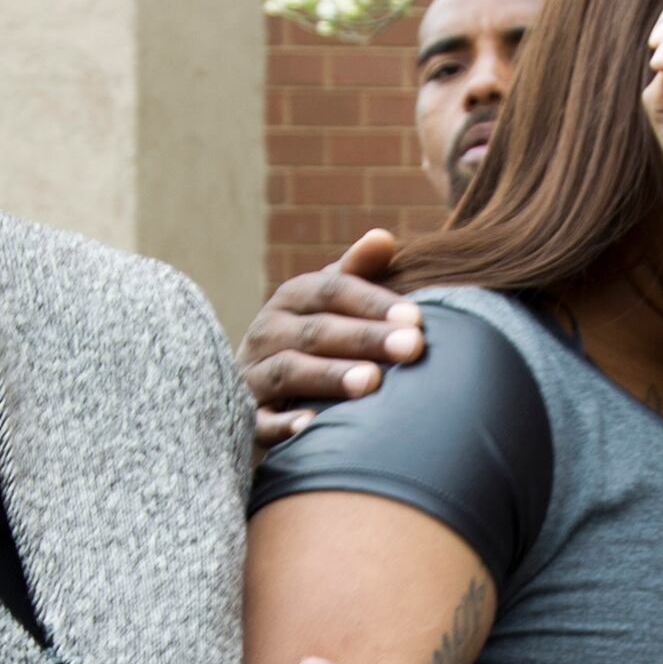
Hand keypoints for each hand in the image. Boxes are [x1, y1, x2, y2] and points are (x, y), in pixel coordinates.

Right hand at [245, 230, 425, 448]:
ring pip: (289, 370)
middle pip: (316, 330)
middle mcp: (267, 332)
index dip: (374, 302)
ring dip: (330, 375)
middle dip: (365, 337)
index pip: (332, 290)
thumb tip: (383, 237)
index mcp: (291, 299)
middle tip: (411, 347)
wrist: (256, 394)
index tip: (416, 318)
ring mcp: (253, 375)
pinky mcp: (246, 420)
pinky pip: (260, 421)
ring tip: (372, 382)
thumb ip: (355, 273)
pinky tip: (312, 425)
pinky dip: (283, 423)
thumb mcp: (328, 304)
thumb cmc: (310, 341)